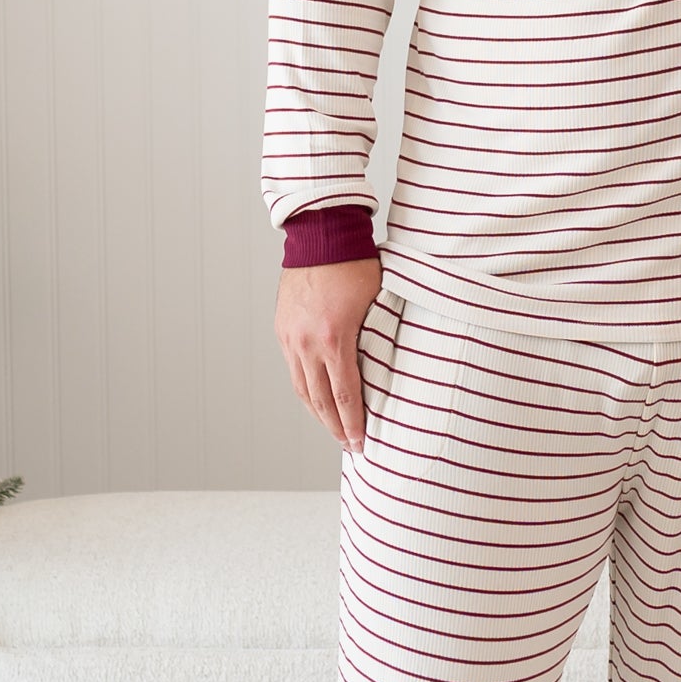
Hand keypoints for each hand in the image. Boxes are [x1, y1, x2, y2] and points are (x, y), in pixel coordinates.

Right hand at [277, 256, 381, 449]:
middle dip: (336, 427)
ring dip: (318, 413)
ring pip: (302, 388)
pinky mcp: (283, 330)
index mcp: (334, 338)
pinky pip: (293, 369)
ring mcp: (291, 337)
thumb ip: (380, 336)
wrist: (320, 235)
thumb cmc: (357, 264)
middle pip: (320, 400)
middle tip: (350, 446)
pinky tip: (317, 398)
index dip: (354, 423)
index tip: (362, 443)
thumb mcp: (378, 302)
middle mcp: (307, 344)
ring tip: (334, 430)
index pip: (346, 395)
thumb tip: (397, 363)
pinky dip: (306, 389)